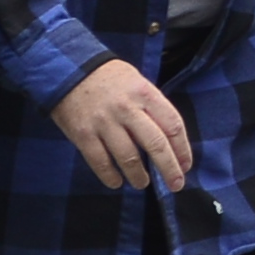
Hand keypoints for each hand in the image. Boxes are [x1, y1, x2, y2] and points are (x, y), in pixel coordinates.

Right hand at [49, 56, 194, 190]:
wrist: (69, 69)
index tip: (185, 165)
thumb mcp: (137, 83)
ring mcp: (104, 122)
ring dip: (139, 176)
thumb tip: (168, 143)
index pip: (173, 125)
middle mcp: (127, 108)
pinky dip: (110, 177)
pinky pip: (101, 162)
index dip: (183, 149)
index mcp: (145, 93)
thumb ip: (152, 109)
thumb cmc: (110, 79)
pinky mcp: (83, 134)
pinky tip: (116, 182)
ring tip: (142, 183)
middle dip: (169, 169)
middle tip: (175, 185)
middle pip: (156, 145)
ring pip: (129, 158)